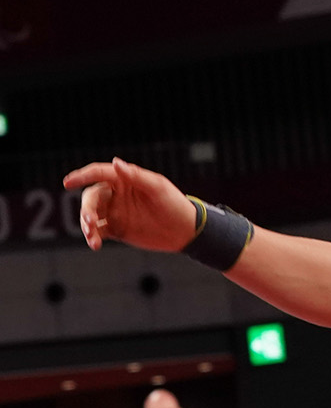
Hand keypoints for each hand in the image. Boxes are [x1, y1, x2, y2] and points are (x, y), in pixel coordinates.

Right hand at [62, 158, 198, 252]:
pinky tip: (95, 245)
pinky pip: (98, 232)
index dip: (82, 176)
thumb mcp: (157, 188)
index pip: (99, 174)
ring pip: (90, 215)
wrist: (185, 231)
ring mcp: (115, 212)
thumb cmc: (174, 204)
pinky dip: (93, 237)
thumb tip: (115, 162)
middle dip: (86, 208)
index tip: (68, 182)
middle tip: (90, 221)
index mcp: (125, 180)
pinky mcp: (116, 229)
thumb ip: (135, 176)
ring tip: (91, 235)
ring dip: (86, 224)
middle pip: (91, 197)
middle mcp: (116, 195)